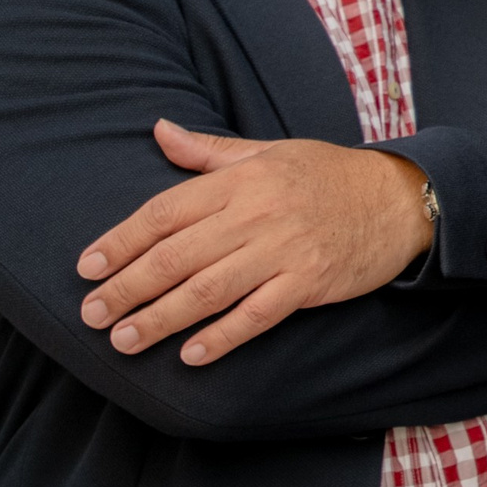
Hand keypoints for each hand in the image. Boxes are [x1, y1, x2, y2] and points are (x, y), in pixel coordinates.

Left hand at [76, 120, 434, 366]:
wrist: (398, 198)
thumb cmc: (327, 174)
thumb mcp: (269, 152)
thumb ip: (209, 152)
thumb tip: (159, 131)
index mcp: (242, 179)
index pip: (166, 211)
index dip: (121, 240)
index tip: (88, 267)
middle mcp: (258, 213)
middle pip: (177, 256)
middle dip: (127, 287)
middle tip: (91, 314)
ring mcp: (284, 250)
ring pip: (208, 290)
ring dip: (160, 319)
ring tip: (124, 340)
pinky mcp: (309, 282)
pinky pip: (256, 315)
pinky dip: (222, 337)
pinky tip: (191, 355)